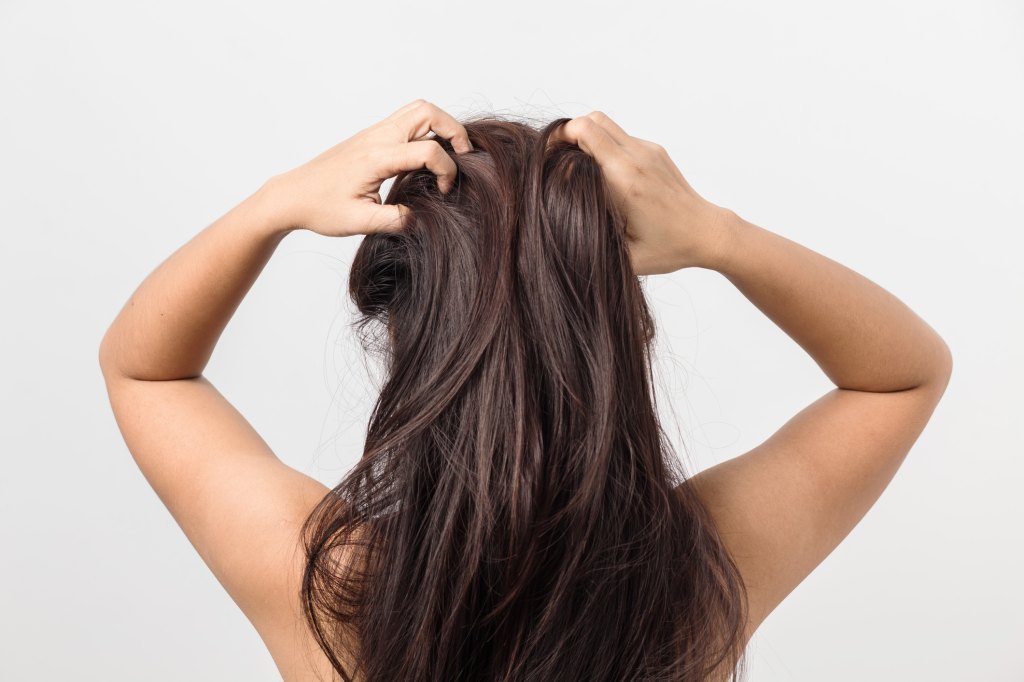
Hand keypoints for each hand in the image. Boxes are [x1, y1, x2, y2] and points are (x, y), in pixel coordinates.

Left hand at [264, 99, 472, 236]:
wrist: (291, 196)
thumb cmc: (320, 208)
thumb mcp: (360, 223)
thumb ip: (396, 220)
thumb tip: (422, 218)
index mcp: (376, 158)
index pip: (427, 151)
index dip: (446, 171)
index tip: (444, 192)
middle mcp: (377, 138)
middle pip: (427, 111)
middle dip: (454, 130)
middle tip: (462, 157)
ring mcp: (373, 133)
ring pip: (418, 110)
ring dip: (441, 126)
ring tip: (449, 153)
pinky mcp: (371, 137)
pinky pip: (406, 120)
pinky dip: (426, 131)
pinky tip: (426, 158)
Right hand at [547, 111, 733, 274]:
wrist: (707, 233)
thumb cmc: (668, 248)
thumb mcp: (626, 257)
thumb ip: (592, 244)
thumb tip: (559, 237)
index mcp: (625, 181)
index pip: (584, 135)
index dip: (558, 142)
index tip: (547, 162)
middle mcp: (636, 158)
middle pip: (591, 120)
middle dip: (567, 134)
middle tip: (555, 158)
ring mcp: (648, 151)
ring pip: (604, 122)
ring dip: (585, 137)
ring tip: (576, 164)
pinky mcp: (655, 150)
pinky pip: (620, 135)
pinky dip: (603, 145)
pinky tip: (602, 173)